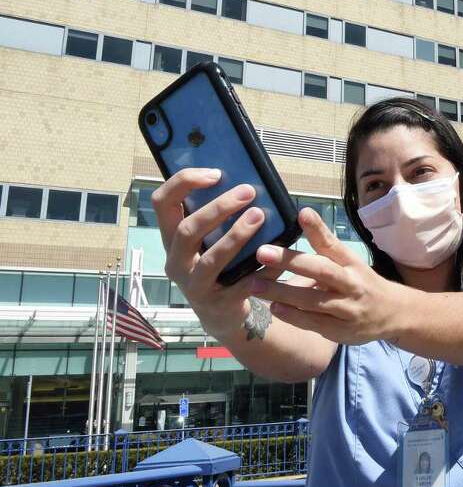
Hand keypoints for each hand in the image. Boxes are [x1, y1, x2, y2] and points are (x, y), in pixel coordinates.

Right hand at [152, 168, 275, 335]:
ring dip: (236, 235)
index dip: (183, 183)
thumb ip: (221, 217)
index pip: (162, 203)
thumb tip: (249, 184)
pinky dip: (259, 272)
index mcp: (172, 238)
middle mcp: (176, 261)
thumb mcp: (212, 240)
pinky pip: (238, 286)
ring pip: (211, 259)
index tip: (215, 173)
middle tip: (248, 192)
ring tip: (259, 217)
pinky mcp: (215, 304)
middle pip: (187, 229)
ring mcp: (192, 285)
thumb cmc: (221, 266)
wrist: (222, 314)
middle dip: (218, 208)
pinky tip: (276, 261)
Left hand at [247, 208, 402, 344]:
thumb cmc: (361, 283)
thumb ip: (324, 244)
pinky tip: (274, 308)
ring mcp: (348, 308)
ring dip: (283, 292)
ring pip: (313, 300)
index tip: (301, 213)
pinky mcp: (342, 331)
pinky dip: (293, 315)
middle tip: (262, 252)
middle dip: (292, 261)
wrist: (393, 314)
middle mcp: (352, 284)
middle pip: (322, 271)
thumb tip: (301, 217)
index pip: (334, 244)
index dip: (318, 229)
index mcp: (352, 263)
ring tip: (255, 285)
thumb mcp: (348, 261)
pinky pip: (314, 323)